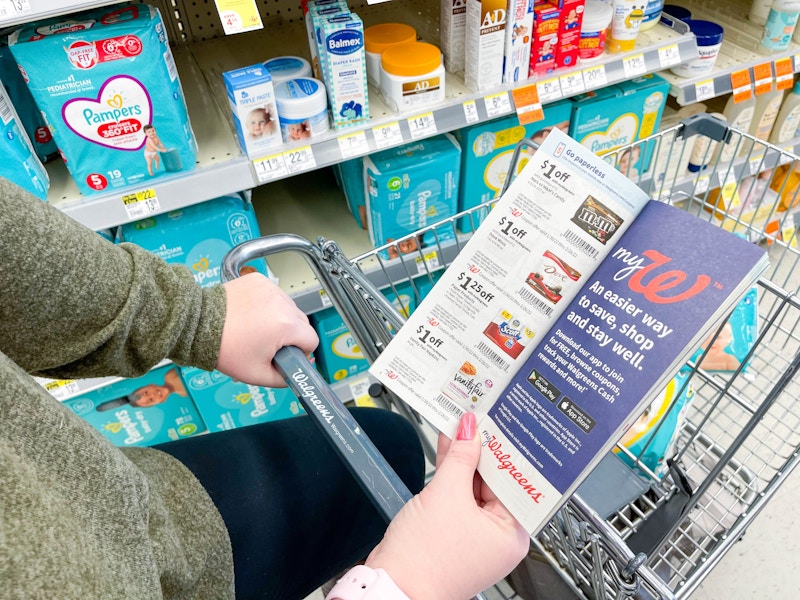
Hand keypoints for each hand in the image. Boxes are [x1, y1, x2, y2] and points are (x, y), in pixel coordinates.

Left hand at [216, 272, 318, 387]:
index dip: (301, 351)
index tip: (286, 354)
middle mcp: (283, 303)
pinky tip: (252, 313)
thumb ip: (284, 378)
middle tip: (267, 343)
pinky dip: (268, 304)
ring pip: (289, 308)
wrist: (199, 324)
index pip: (312, 340)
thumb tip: (299, 372)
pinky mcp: (260, 281)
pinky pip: (275, 295)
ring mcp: (272, 289)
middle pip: (302, 323)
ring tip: (257, 327)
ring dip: (281, 318)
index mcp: (286, 326)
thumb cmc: (225, 348)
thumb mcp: (257, 374)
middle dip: (290, 335)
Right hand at [365, 413, 529, 599]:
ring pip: (475, 485)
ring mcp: (476, 535)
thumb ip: (460, 456)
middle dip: (481, 449)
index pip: (514, 480)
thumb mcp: (446, 494)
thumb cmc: (425, 560)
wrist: (393, 586)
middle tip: (475, 418)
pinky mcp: (456, 532)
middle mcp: (499, 536)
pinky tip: (447, 448)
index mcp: (512, 533)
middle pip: (495, 481)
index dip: (503, 448)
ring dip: (464, 458)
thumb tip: (469, 429)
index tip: (496, 422)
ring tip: (458, 425)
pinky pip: (460, 496)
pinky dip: (452, 474)